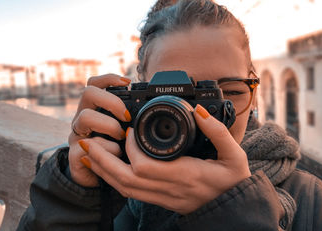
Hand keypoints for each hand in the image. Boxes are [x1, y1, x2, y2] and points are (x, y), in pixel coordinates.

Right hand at [68, 74, 131, 186]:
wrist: (96, 177)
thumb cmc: (115, 150)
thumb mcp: (125, 132)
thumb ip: (132, 119)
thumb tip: (156, 106)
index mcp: (95, 109)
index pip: (95, 84)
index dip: (109, 78)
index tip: (127, 82)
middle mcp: (83, 117)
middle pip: (88, 93)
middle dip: (111, 101)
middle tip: (127, 116)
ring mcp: (77, 135)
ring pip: (85, 117)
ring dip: (108, 125)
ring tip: (121, 136)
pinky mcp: (75, 154)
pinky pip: (86, 146)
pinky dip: (106, 149)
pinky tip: (117, 153)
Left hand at [79, 104, 250, 213]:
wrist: (233, 210)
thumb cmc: (234, 182)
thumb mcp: (234, 155)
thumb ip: (218, 132)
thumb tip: (199, 112)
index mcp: (185, 176)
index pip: (144, 166)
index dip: (130, 148)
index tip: (128, 129)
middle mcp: (169, 189)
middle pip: (125, 179)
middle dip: (102, 160)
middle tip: (87, 142)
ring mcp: (163, 197)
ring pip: (124, 189)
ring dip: (103, 170)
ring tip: (88, 152)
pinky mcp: (160, 200)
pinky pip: (131, 193)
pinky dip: (114, 179)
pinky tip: (106, 167)